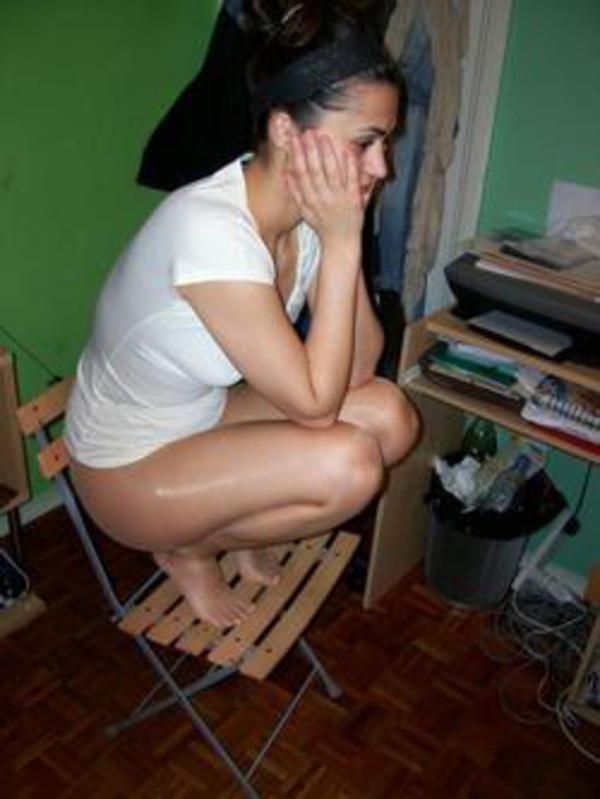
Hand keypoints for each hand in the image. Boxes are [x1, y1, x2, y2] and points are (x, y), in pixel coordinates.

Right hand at [284, 131, 363, 248]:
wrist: (340, 243)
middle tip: (307, 132)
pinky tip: (347, 152)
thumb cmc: (323, 226)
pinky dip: (350, 166)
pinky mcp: (355, 200)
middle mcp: (323, 199)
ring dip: (328, 154)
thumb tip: (285, 174)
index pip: (301, 173)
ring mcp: (339, 199)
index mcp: (310, 200)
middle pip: (315, 171)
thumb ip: (295, 193)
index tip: (294, 138)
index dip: (297, 155)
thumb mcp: (305, 211)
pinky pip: (352, 180)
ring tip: (324, 137)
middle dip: (310, 150)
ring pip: (332, 173)